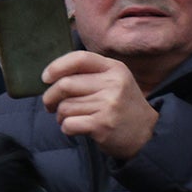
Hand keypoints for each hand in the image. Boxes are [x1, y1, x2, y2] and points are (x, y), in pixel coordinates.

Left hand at [41, 51, 159, 160]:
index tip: (45, 78)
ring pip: (65, 107)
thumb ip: (88, 75)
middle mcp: (112, 83)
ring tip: (72, 118)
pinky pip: (69, 124)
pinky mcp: (102, 124)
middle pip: (65, 85)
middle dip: (50, 98)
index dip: (56, 67)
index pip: (79, 58)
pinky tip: (77, 128)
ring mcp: (108, 104)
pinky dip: (66, 128)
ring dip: (61, 116)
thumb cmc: (120, 106)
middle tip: (51, 106)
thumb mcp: (112, 82)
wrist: (146, 133)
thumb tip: (50, 76)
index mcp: (114, 68)